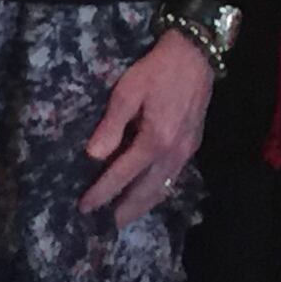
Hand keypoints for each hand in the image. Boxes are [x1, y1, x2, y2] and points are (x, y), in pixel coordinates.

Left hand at [76, 31, 214, 225]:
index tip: (85, 207)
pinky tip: (149, 193)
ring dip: (144, 205)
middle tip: (107, 225)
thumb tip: (93, 156)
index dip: (102, 192)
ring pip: (163, 188)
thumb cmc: (156, 70)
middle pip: (147, 191)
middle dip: (127, 209)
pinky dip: (159, 191)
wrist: (195, 56)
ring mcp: (187, 152)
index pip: (122, 174)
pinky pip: (173, 178)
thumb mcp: (126, 91)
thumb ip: (111, 126)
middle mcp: (174, 153)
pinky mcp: (193, 146)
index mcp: (155, 140)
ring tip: (126, 216)